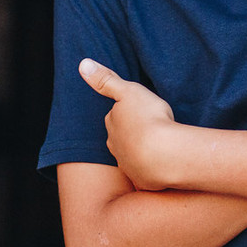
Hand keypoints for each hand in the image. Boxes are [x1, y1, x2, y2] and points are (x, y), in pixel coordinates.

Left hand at [80, 58, 183, 190]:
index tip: (140, 110)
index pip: (115, 117)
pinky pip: (147, 174)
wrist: (163, 155)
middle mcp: (116, 148)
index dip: (127, 112)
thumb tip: (82, 63)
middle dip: (131, 134)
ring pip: (133, 157)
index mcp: (112, 126)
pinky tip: (163, 166)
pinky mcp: (144, 182)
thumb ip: (106, 79)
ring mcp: (130, 166)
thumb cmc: (148, 119)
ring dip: (143, 152)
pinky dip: (153, 170)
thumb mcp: (128, 91)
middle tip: (149, 128)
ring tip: (158, 146)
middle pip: (121, 138)